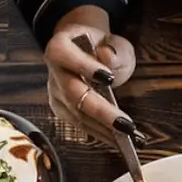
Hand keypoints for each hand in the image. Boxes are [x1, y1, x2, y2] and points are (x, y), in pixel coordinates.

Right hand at [47, 6, 138, 143]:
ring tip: (128, 138)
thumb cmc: (100, 46)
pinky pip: (81, 125)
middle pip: (73, 93)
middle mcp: (54, 71)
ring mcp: (56, 93)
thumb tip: (108, 57)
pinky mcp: (62, 110)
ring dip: (103, 129)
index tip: (108, 77)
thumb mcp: (113, 41)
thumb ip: (114, 50)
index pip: (64, 55)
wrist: (85, 51)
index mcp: (60, 47)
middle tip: (124, 124)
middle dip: (100, 111)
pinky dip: (101, 133)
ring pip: (77, 115)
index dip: (84, 66)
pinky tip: (118, 140)